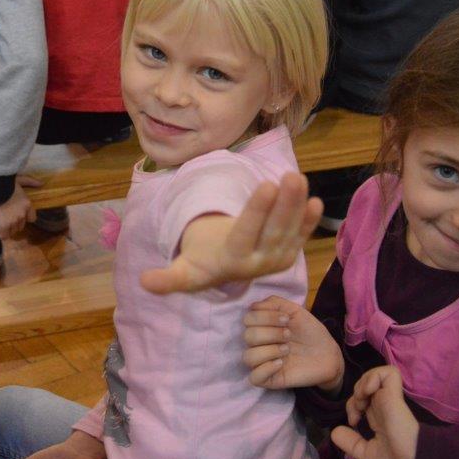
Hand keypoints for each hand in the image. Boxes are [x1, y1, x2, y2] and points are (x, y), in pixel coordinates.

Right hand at [0, 175, 41, 238]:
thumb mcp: (18, 179)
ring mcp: (14, 220)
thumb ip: (29, 182)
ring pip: (11, 231)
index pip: (32, 218)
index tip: (14, 213)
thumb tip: (41, 183)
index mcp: (27, 204)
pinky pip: (3, 235)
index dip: (23, 218)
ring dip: (5, 227)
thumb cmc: (2, 180)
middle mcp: (22, 214)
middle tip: (2, 214)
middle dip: (12, 222)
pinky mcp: (3, 225)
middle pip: (20, 226)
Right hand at [140, 172, 322, 293]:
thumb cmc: (200, 262)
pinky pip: (300, 235)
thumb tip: (143, 282)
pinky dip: (308, 220)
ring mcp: (275, 259)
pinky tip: (315, 201)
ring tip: (299, 177)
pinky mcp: (287, 254)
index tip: (266, 184)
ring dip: (297, 205)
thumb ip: (167, 278)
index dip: (258, 211)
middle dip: (285, 204)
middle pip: (273, 231)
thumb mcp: (184, 271)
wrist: (222, 271)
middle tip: (291, 176)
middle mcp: (258, 263)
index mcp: (232, 261)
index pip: (247, 233)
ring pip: (289, 230)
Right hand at [242, 297, 343, 391]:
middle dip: (271, 333)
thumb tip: (253, 306)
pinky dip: (266, 369)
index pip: (248, 319)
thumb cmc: (310, 332)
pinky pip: (254, 377)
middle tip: (289, 335)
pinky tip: (281, 364)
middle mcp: (258, 344)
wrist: (328, 353)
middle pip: (248, 336)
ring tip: (287, 350)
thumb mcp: (294, 311)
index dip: (266, 317)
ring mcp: (262, 363)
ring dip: (270, 350)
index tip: (287, 319)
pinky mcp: (269, 379)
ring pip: (248, 357)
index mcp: (261, 327)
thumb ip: (274, 303)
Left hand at [330, 366, 418, 458]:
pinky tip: (368, 393)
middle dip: (354, 395)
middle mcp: (384, 404)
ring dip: (362, 384)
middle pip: (365, 385)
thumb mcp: (368, 454)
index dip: (352, 406)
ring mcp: (389, 398)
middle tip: (357, 413)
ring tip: (362, 401)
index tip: (353, 423)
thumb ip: (351, 442)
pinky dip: (374, 377)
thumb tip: (334, 431)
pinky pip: (387, 372)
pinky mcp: (394, 394)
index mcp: (380, 416)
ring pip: (374, 374)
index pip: (362, 399)